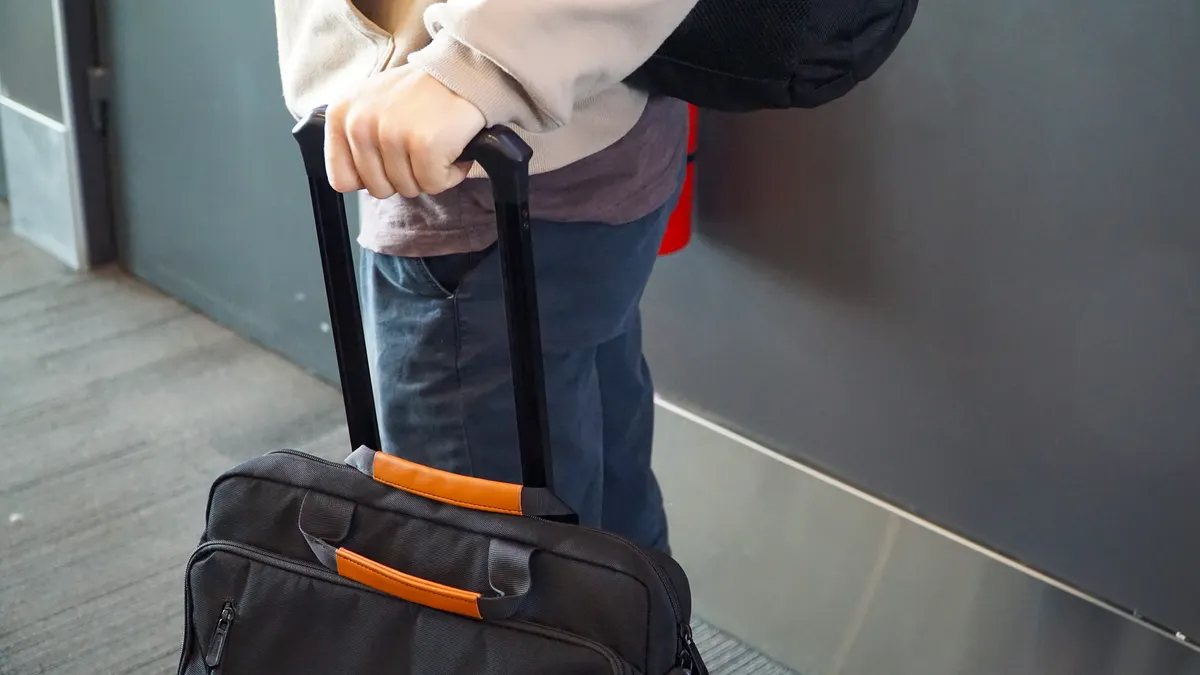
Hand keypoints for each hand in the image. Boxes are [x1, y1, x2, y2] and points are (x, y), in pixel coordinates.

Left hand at [324, 65, 485, 198]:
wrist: (461, 73)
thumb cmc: (419, 94)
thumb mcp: (369, 106)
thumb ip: (354, 139)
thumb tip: (355, 180)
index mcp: (341, 115)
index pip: (342, 179)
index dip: (371, 178)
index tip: (388, 161)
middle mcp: (359, 124)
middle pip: (378, 189)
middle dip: (403, 178)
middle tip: (417, 149)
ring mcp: (391, 134)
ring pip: (407, 189)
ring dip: (428, 174)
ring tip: (434, 144)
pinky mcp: (423, 145)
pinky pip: (433, 185)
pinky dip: (449, 173)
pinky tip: (450, 148)